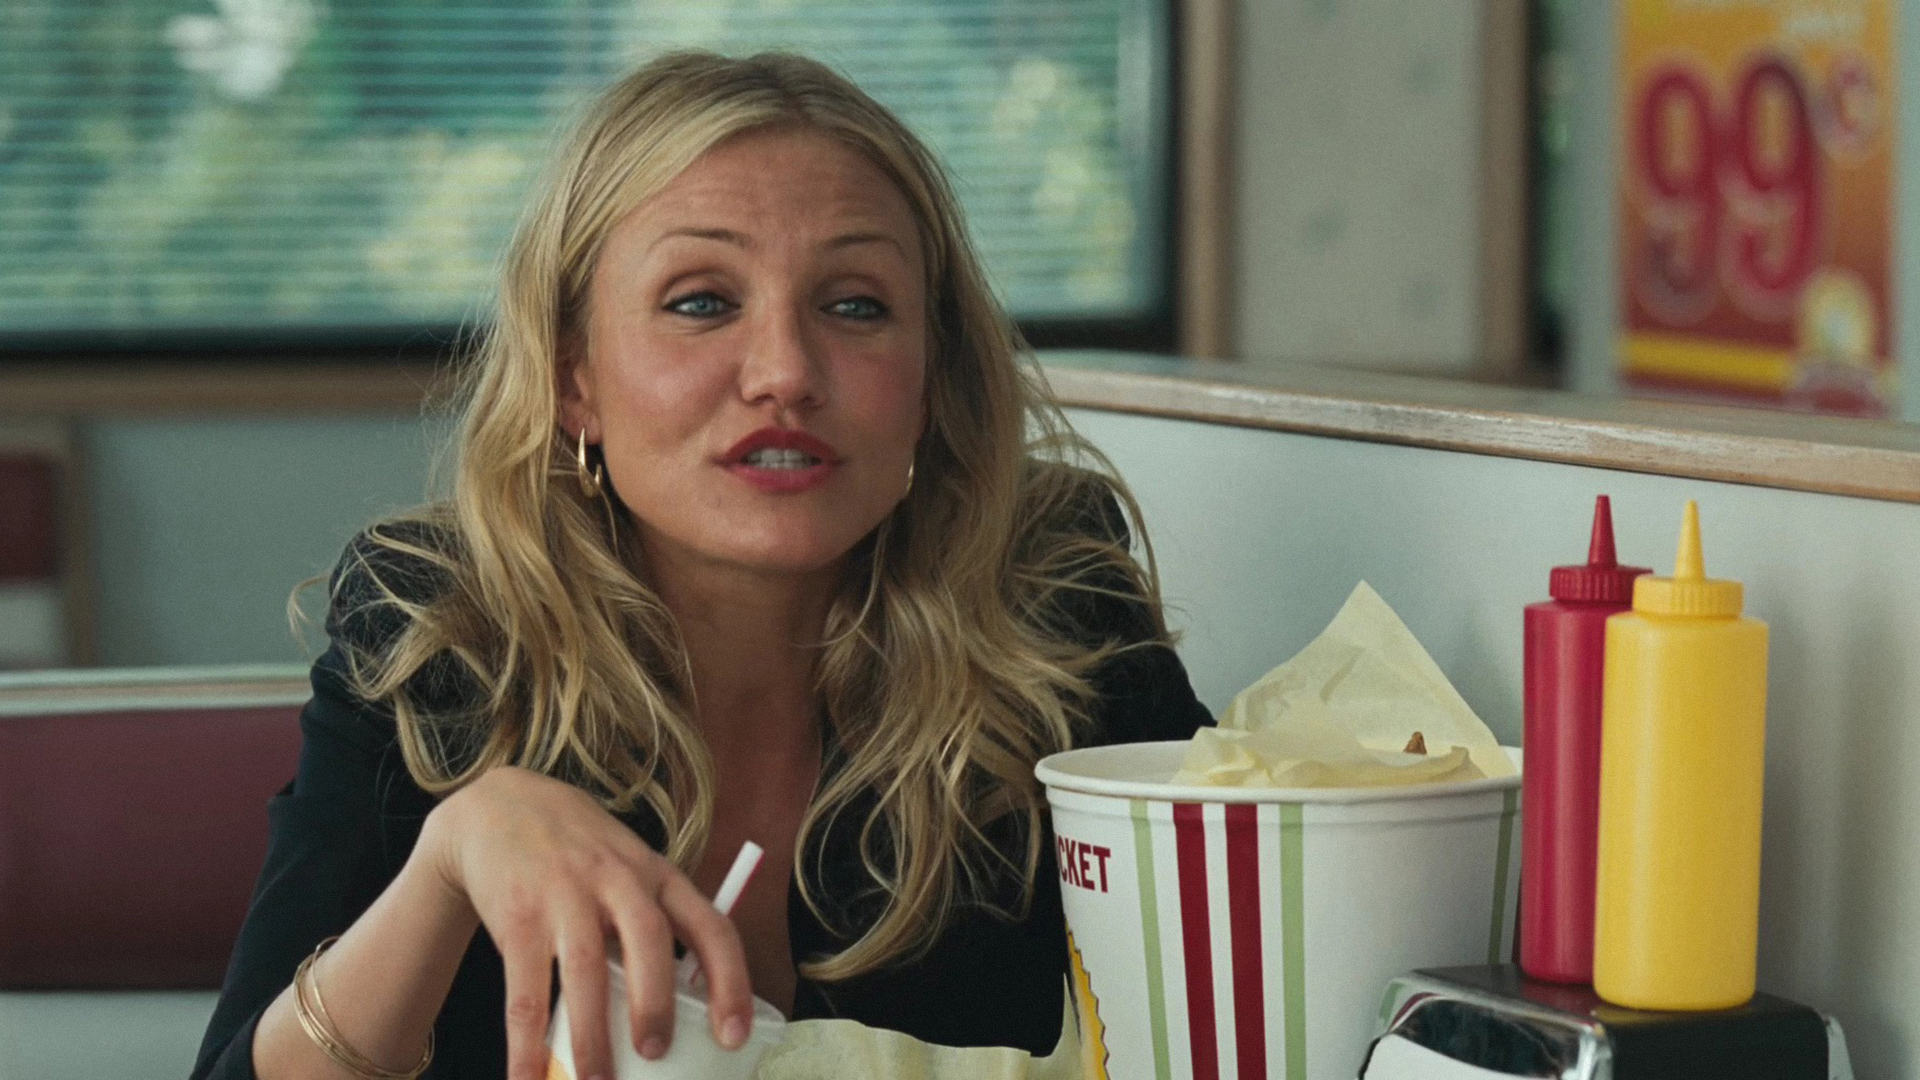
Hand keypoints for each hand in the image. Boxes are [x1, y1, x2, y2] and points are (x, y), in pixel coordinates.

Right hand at [416, 766, 752, 1079]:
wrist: (498, 808)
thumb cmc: (579, 853)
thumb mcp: (629, 869)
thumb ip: (653, 924)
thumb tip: (683, 1009)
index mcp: (657, 876)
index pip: (711, 925)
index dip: (729, 981)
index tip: (733, 1036)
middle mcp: (617, 879)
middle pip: (650, 941)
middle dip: (656, 1003)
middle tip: (656, 1054)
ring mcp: (565, 895)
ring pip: (586, 970)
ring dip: (592, 1035)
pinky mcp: (517, 916)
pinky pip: (525, 990)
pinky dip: (525, 1043)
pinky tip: (527, 1077)